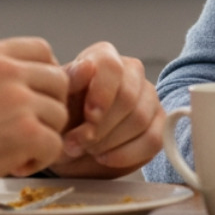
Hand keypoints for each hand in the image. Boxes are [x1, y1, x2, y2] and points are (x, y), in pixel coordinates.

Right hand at [0, 37, 68, 180]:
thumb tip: (60, 75)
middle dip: (48, 108)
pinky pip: (55, 143)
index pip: (42, 51)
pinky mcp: (25, 131)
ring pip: (59, 115)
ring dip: (42, 136)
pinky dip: (40, 159)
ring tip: (13, 148)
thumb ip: (3, 73)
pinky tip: (15, 163)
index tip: (34, 97)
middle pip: (58, 82)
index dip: (45, 77)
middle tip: (24, 129)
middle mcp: (4, 70)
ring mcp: (17, 99)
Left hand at [47, 42, 165, 177]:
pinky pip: (154, 140)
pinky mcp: (158, 123)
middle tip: (75, 144)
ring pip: (140, 120)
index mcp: (103, 57)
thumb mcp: (56, 101)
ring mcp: (149, 97)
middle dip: (100, 127)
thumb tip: (86, 68)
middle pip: (128, 97)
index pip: (112, 67)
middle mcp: (131, 72)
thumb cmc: (62, 117)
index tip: (88, 118)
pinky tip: (105, 158)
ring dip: (109, 143)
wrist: (70, 144)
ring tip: (87, 150)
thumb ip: (69, 83)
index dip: (101, 94)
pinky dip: (125, 154)